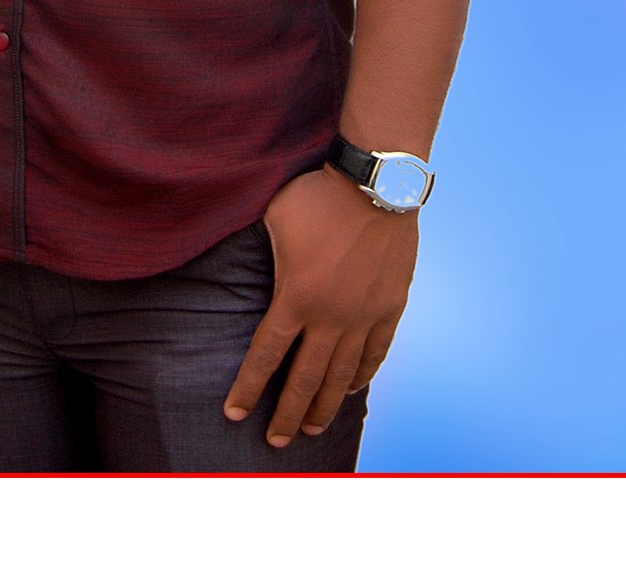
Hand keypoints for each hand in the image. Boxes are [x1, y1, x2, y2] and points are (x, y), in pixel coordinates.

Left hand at [223, 164, 418, 445]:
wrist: (377, 184)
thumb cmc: (318, 195)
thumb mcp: (274, 218)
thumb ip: (261, 251)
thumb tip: (243, 262)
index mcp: (296, 298)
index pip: (266, 356)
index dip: (248, 388)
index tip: (234, 414)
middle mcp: (330, 317)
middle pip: (304, 379)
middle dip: (286, 414)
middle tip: (275, 441)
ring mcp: (364, 315)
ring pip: (341, 376)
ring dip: (323, 406)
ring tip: (310, 427)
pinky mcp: (390, 307)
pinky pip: (375, 353)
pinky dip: (361, 377)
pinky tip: (349, 391)